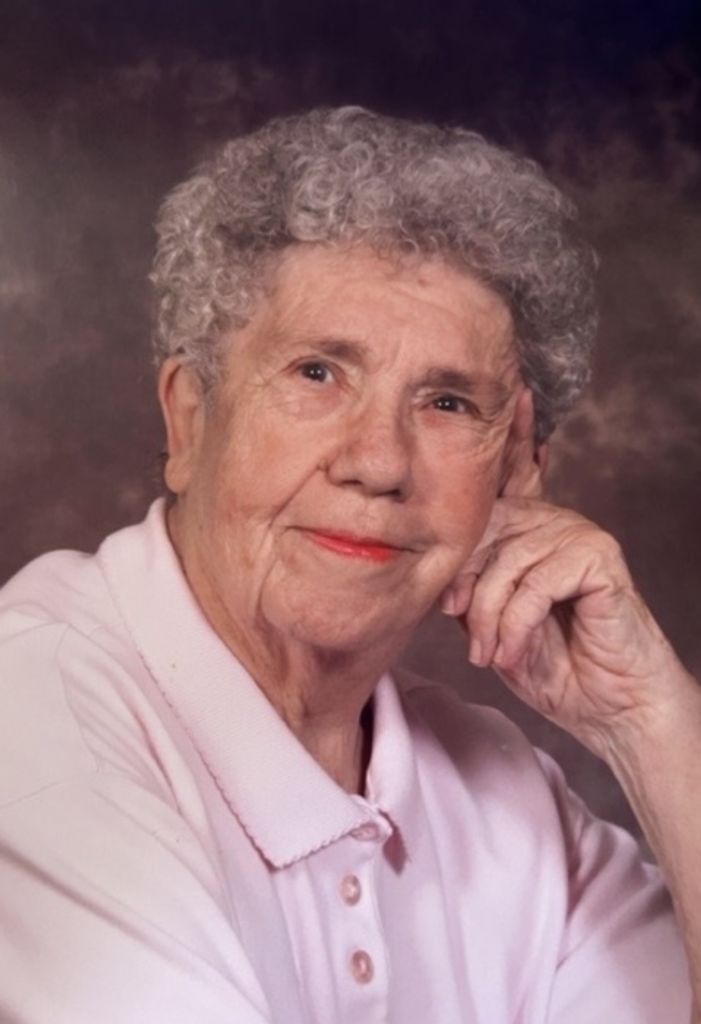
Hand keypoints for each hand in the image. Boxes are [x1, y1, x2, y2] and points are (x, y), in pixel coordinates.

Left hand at [440, 391, 693, 760]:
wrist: (608, 707)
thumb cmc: (551, 664)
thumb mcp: (492, 621)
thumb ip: (469, 584)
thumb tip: (435, 564)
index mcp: (529, 532)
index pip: (512, 476)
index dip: (510, 436)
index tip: (512, 389)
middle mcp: (554, 523)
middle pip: (485, 525)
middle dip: (463, 578)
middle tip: (459, 623)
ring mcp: (579, 535)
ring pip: (505, 559)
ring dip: (488, 615)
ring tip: (488, 652)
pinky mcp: (599, 558)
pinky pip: (535, 580)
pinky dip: (515, 623)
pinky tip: (513, 650)